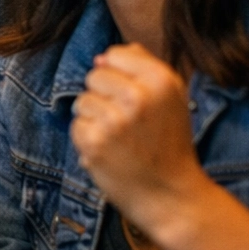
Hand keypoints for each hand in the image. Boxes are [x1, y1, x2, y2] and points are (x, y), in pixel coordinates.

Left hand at [71, 43, 207, 237]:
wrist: (171, 195)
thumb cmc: (169, 143)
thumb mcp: (172, 98)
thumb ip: (142, 67)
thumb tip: (102, 57)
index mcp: (161, 80)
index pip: (114, 55)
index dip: (118, 75)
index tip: (133, 96)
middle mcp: (138, 96)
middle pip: (94, 76)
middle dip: (104, 96)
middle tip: (127, 122)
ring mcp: (115, 120)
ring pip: (82, 100)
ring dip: (94, 118)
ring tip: (119, 138)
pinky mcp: (94, 141)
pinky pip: (76, 125)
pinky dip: (88, 138)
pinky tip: (110, 151)